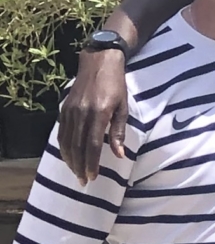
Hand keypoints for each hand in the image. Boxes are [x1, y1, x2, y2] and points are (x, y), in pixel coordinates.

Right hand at [59, 48, 130, 183]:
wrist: (98, 62)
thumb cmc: (116, 85)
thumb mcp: (123, 107)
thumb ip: (119, 131)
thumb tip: (119, 155)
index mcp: (98, 113)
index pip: (93, 144)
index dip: (92, 162)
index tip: (93, 176)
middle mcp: (81, 113)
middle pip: (77, 146)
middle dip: (80, 165)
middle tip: (84, 181)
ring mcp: (70, 110)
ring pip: (66, 141)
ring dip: (70, 159)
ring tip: (76, 172)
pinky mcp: (64, 108)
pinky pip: (61, 132)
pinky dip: (63, 146)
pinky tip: (67, 155)